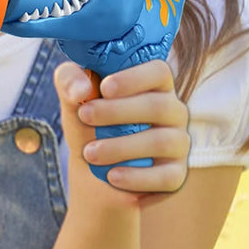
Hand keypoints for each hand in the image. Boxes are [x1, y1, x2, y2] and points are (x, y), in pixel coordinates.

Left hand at [54, 59, 190, 199]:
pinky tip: (112, 176)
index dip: (134, 78)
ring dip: (121, 147)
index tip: (104, 87)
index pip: (159, 71)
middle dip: (118, 111)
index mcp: (154, 84)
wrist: (91, 163)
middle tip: (84, 116)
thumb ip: (69, 80)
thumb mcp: (72, 96)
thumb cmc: (88, 120)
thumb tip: (82, 90)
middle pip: (159, 106)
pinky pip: (167, 177)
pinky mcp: (175, 174)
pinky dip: (137, 177)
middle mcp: (173, 111)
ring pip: (162, 142)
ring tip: (89, 153)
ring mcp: (178, 143)